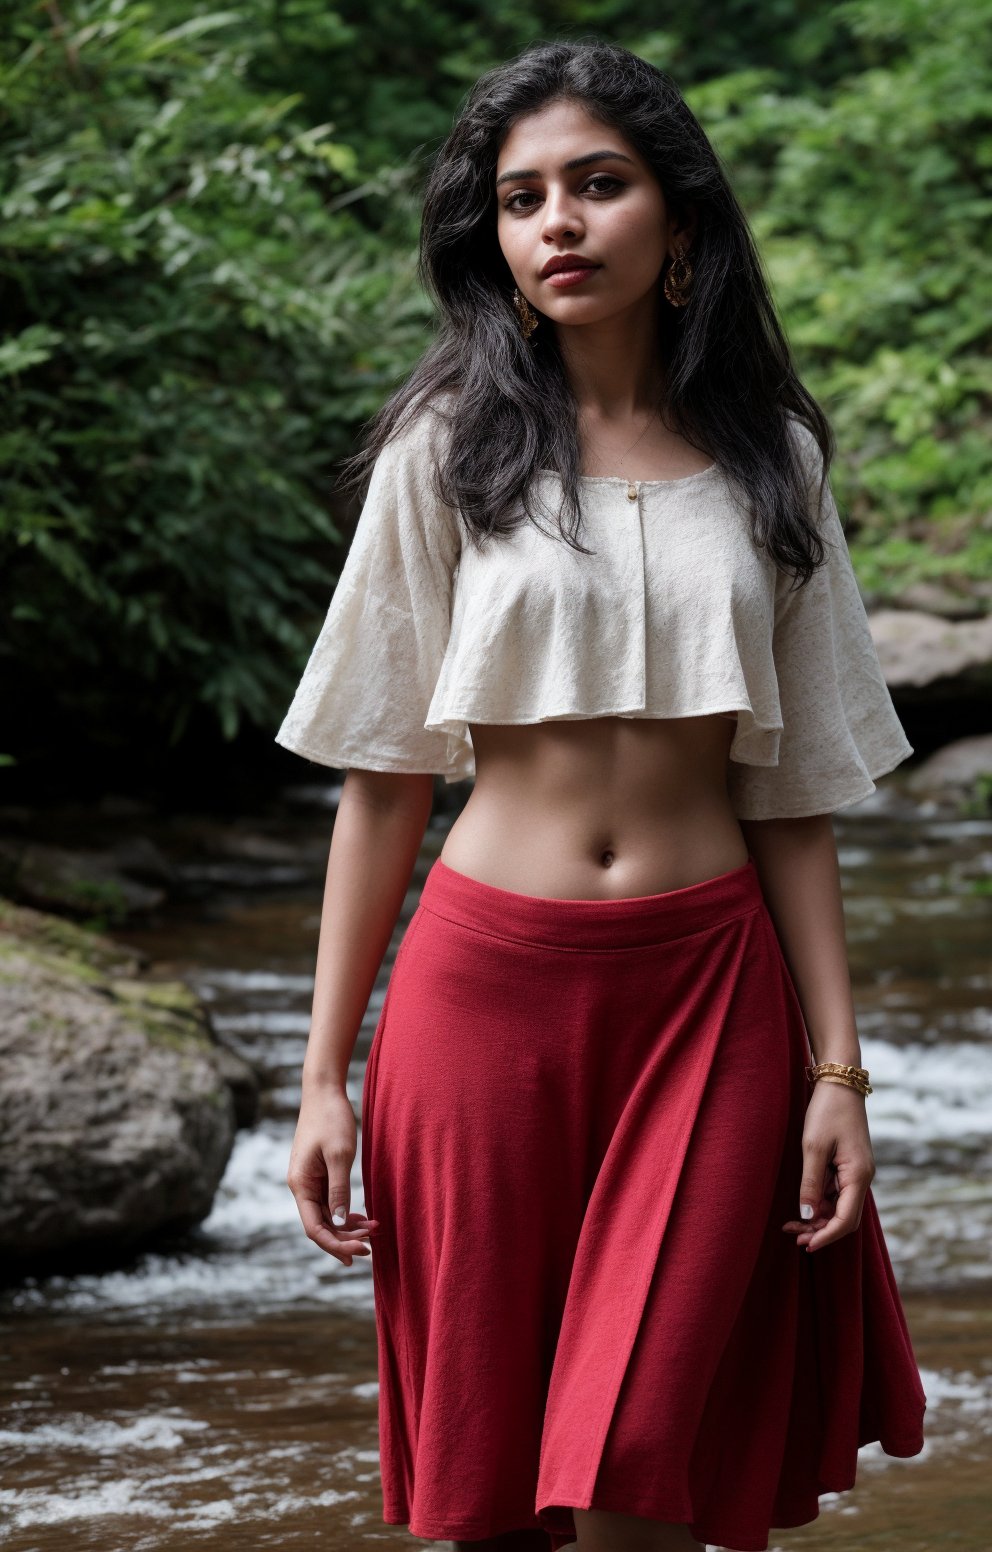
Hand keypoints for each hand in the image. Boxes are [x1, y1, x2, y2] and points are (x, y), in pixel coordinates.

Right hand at [286, 1083, 378, 1265]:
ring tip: (373, 1231)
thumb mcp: (339, 1154)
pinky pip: (330, 1202)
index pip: (314, 1228)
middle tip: (372, 1247)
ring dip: (348, 1227)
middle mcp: (301, 1186)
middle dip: (344, 1239)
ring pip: (327, 1215)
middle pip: (320, 1225)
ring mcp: (309, 1180)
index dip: (335, 1244)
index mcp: (301, 1184)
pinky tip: (363, 1216)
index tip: (360, 1252)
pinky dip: (346, 1212)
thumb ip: (339, 1189)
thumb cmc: (331, 1118)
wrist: (324, 1091)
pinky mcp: (318, 1174)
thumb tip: (341, 1221)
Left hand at [781, 1079, 875, 1253]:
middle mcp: (862, 1177)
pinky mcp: (848, 1165)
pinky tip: (802, 1205)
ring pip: (838, 1206)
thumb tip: (806, 1216)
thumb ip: (810, 1184)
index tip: (805, 1246)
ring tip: (790, 1225)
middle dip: (820, 1230)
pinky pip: (836, 1192)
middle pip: (844, 1217)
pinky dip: (819, 1201)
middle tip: (792, 1236)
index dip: (826, 1236)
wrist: (839, 1083)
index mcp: (859, 1175)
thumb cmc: (827, 1112)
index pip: (845, 1219)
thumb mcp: (813, 1148)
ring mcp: (856, 1172)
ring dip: (817, 1217)